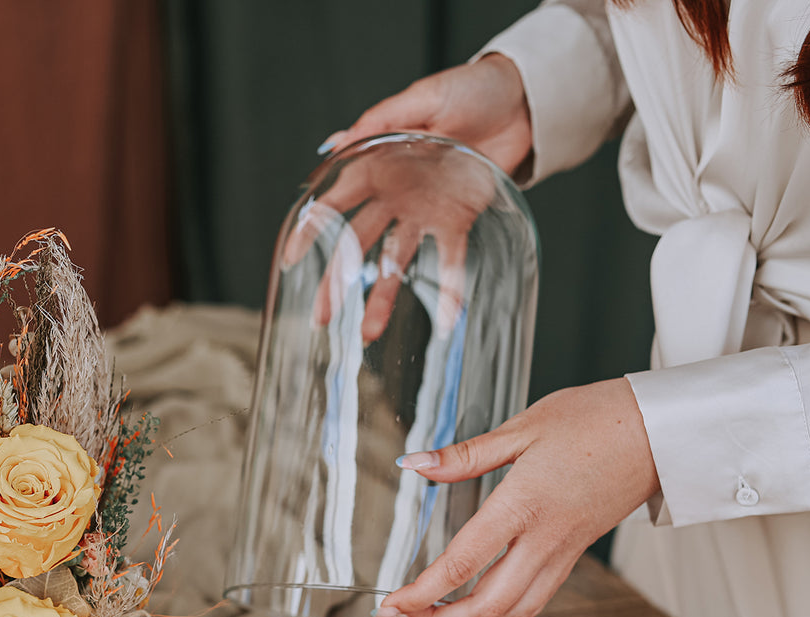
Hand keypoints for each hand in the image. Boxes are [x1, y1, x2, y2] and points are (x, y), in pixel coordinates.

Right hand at [291, 55, 531, 335]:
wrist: (517, 100)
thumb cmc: (467, 91)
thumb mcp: (421, 99)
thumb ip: (379, 122)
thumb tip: (335, 143)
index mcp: (378, 165)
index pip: (335, 202)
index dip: (311, 230)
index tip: (291, 260)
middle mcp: (395, 194)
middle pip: (357, 243)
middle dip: (338, 280)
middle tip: (322, 316)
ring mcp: (425, 210)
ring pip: (395, 259)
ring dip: (382, 296)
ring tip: (370, 334)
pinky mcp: (458, 218)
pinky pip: (450, 258)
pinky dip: (449, 289)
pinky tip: (446, 319)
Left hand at [375, 379, 660, 616]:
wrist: (661, 431)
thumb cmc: (596, 419)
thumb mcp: (523, 427)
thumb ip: (465, 455)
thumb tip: (415, 463)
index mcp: (523, 504)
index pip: (463, 563)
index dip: (422, 592)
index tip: (391, 603)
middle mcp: (544, 538)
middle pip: (487, 603)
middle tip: (403, 613)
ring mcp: (564, 551)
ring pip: (514, 611)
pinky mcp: (576, 553)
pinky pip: (539, 600)